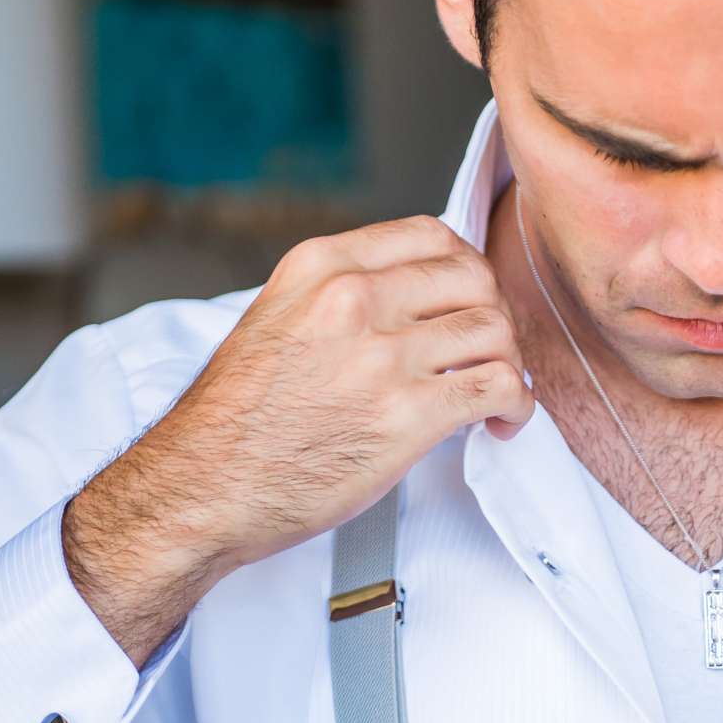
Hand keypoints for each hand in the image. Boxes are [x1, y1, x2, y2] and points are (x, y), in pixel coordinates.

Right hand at [64, 218, 533, 665]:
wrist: (206, 487)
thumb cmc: (237, 419)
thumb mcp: (275, 318)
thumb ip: (336, 295)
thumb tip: (405, 297)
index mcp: (322, 266)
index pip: (431, 235)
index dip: (465, 269)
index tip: (467, 302)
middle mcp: (354, 299)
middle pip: (473, 279)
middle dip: (493, 316)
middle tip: (487, 353)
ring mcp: (382, 356)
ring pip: (494, 330)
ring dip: (508, 363)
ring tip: (495, 393)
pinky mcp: (407, 416)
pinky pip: (498, 388)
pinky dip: (517, 405)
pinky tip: (503, 423)